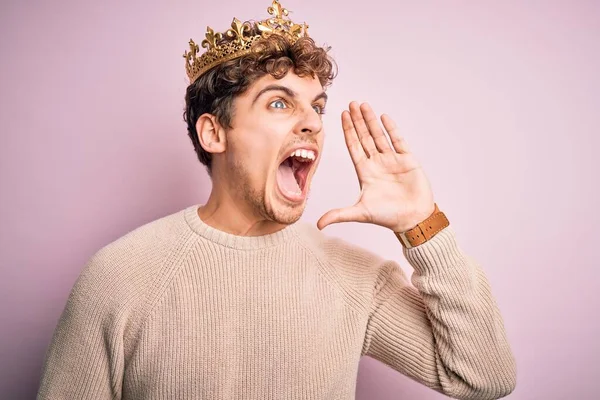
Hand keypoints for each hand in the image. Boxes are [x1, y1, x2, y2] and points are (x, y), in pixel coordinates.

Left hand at [317, 101, 434, 232]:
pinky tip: (384, 117)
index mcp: (365, 172)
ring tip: (364, 105)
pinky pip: (398, 141)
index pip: (354, 146)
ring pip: (380, 135)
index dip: (348, 131)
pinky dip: (391, 129)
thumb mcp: (360, 213)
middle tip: (351, 104)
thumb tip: (318, 224)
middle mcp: (377, 163)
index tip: (342, 115)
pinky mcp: (408, 160)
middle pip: (365, 137)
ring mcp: (392, 160)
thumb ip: (339, 215)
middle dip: (358, 121)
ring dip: (371, 121)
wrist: (414, 220)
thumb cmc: (388, 217)